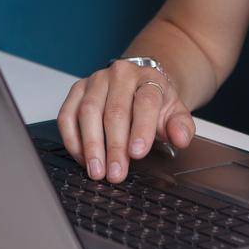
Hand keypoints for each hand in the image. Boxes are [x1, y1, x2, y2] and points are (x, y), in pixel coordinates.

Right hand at [56, 61, 195, 182]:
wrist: (141, 84)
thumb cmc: (156, 104)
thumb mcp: (175, 114)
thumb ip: (181, 127)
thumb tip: (181, 138)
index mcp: (149, 78)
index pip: (145, 102)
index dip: (141, 129)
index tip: (137, 153)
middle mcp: (121, 74)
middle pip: (115, 111)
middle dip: (114, 147)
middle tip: (116, 173)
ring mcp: (96, 81)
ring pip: (88, 112)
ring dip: (91, 145)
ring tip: (97, 171)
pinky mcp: (77, 90)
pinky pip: (67, 115)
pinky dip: (72, 139)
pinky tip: (82, 158)